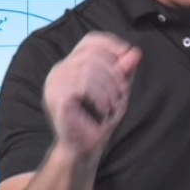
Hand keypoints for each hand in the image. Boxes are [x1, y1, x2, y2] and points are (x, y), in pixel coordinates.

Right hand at [42, 32, 141, 159]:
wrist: (82, 149)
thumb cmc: (98, 120)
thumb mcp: (117, 91)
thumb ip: (124, 71)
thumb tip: (135, 52)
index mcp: (70, 65)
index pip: (90, 40)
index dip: (111, 44)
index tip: (128, 57)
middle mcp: (59, 70)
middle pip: (94, 55)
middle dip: (115, 74)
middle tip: (121, 96)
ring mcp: (55, 83)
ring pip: (90, 69)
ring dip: (109, 89)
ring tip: (111, 106)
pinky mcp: (56, 97)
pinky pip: (84, 85)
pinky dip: (100, 98)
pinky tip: (102, 111)